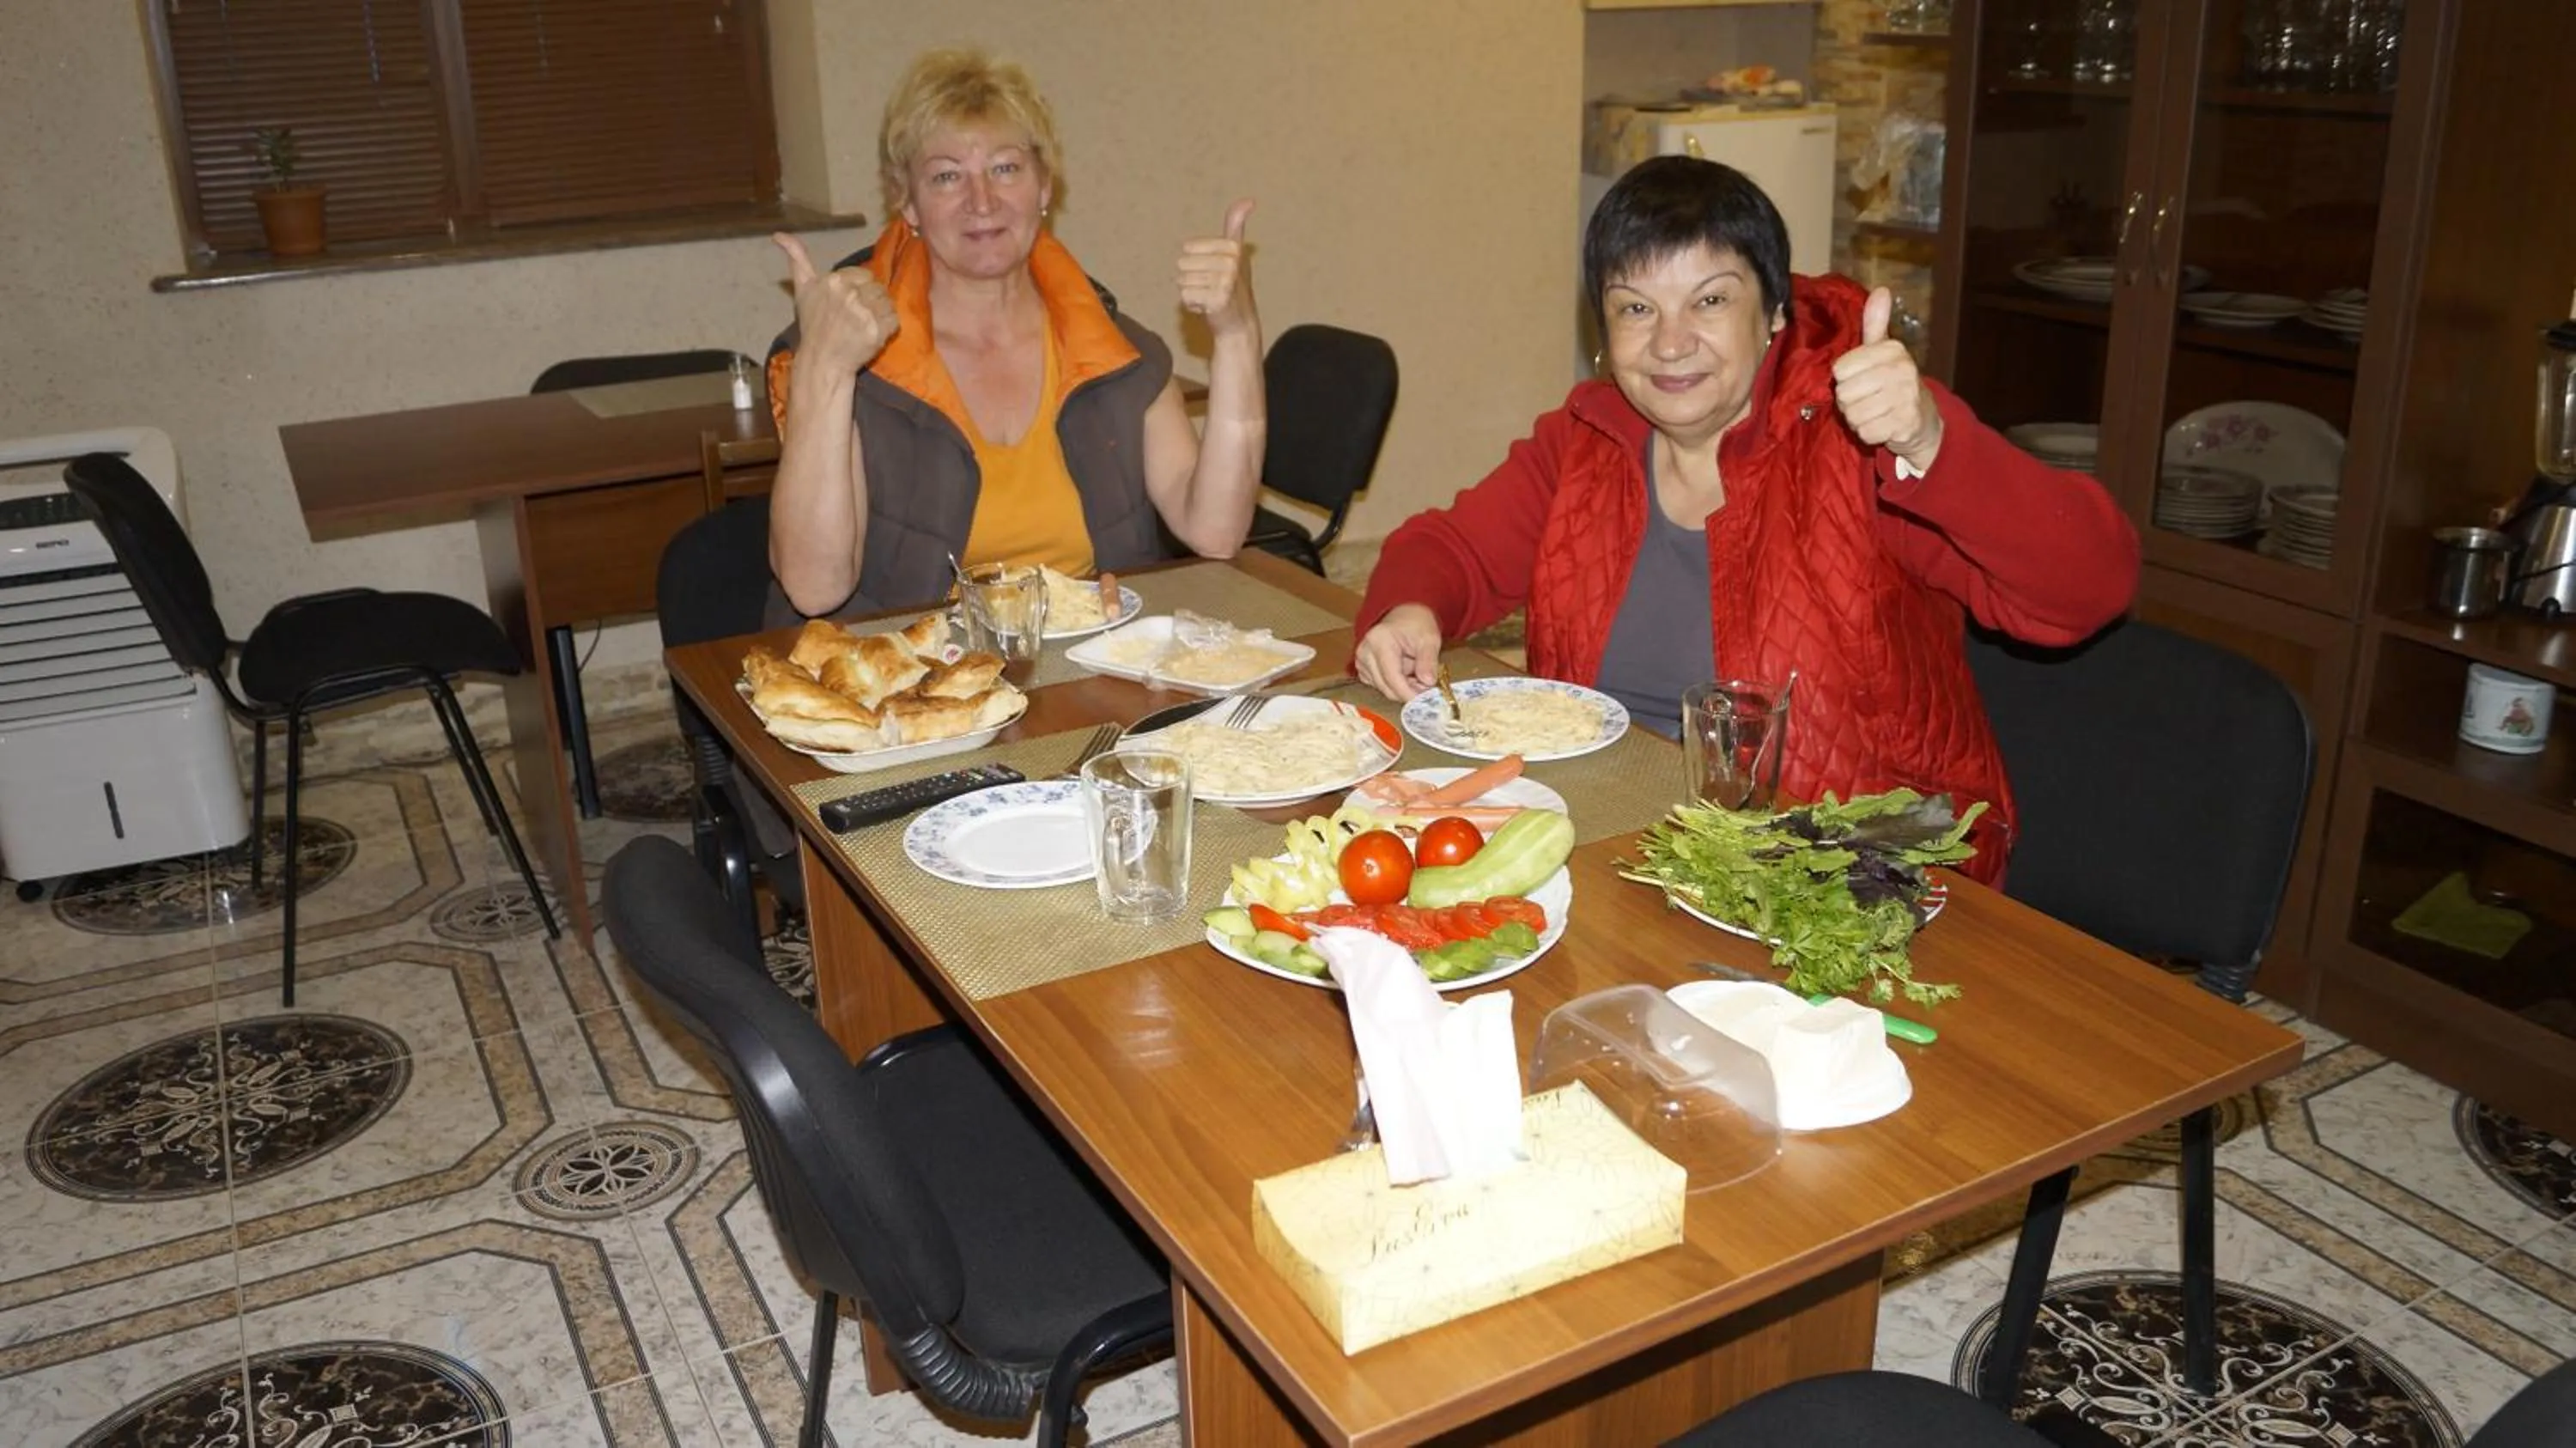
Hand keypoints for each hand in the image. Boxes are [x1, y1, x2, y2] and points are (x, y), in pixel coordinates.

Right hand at [774, 232, 897, 378]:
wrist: (822, 360)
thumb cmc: (813, 325)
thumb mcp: (802, 288)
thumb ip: (796, 258)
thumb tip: (778, 234)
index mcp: (833, 280)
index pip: (865, 275)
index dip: (859, 290)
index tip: (848, 305)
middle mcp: (849, 294)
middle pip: (877, 287)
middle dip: (870, 301)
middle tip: (856, 318)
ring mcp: (864, 313)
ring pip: (888, 302)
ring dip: (880, 314)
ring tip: (864, 326)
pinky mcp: (877, 330)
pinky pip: (894, 319)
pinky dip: (888, 328)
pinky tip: (872, 335)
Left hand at [1176, 199, 1257, 338]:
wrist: (1239, 322)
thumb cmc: (1233, 285)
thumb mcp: (1235, 251)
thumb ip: (1235, 225)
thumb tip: (1249, 200)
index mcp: (1232, 248)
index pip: (1188, 247)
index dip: (1195, 261)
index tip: (1213, 271)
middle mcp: (1230, 263)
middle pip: (1182, 263)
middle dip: (1191, 277)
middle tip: (1210, 287)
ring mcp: (1224, 283)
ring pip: (1182, 281)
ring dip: (1191, 291)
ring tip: (1208, 296)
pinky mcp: (1216, 301)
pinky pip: (1185, 296)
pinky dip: (1191, 304)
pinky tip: (1207, 307)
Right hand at [1354, 604, 1443, 701]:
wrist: (1405, 614)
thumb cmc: (1416, 624)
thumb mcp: (1429, 639)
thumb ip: (1428, 661)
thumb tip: (1428, 683)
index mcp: (1379, 641)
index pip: (1392, 677)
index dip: (1408, 692)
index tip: (1424, 700)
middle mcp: (1364, 651)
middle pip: (1385, 686)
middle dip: (1407, 691)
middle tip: (1426, 687)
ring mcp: (1361, 660)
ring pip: (1383, 689)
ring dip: (1402, 688)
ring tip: (1417, 675)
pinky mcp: (1362, 668)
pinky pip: (1379, 686)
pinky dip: (1395, 685)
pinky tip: (1406, 674)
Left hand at [1831, 287, 1942, 470]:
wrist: (1924, 419)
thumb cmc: (1894, 382)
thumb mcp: (1883, 351)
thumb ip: (1875, 324)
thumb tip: (1881, 290)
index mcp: (1892, 350)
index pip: (1840, 370)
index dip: (1845, 379)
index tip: (1861, 380)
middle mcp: (1902, 370)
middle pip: (1844, 393)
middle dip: (1850, 402)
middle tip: (1867, 400)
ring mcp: (1906, 397)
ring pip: (1854, 415)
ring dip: (1858, 419)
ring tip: (1875, 413)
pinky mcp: (1907, 423)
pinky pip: (1866, 432)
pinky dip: (1869, 434)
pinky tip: (1882, 426)